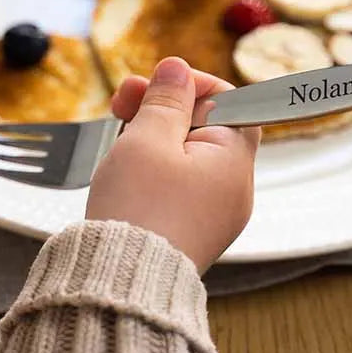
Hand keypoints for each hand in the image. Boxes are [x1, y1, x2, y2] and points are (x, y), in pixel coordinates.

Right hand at [86, 57, 259, 271]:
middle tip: (122, 101)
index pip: (231, 102)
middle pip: (206, 128)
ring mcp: (213, 215)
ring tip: (117, 139)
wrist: (120, 283)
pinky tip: (125, 170)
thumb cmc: (136, 209)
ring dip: (154, 138)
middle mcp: (234, 190)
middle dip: (164, 109)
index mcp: (233, 162)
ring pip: (188, 157)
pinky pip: (178, 186)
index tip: (156, 82)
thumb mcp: (146, 139)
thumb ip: (165, 100)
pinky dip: (154, 170)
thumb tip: (178, 69)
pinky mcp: (190, 232)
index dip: (192, 84)